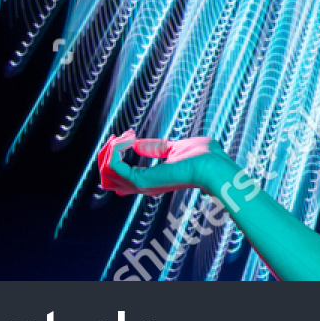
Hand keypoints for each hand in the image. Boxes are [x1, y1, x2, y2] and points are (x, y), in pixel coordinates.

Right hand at [98, 129, 227, 196]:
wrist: (214, 166)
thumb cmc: (205, 157)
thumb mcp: (175, 148)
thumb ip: (156, 148)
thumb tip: (136, 143)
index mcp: (151, 180)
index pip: (118, 177)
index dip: (115, 154)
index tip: (128, 135)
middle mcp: (142, 185)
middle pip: (106, 176)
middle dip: (106, 151)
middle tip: (121, 136)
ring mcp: (140, 184)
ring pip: (105, 170)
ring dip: (109, 148)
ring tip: (124, 136)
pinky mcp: (141, 180)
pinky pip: (112, 166)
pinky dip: (115, 149)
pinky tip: (128, 139)